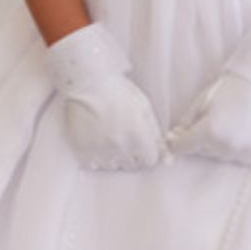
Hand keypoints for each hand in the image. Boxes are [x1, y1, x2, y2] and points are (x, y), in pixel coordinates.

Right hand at [45, 22, 168, 170]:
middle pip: (132, 165)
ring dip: (114, 156)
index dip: (147, 152)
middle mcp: (121, 147)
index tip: (141, 143)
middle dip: (132, 154)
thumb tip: (167, 160)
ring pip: (113, 166)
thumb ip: (156, 135)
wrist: (87, 83)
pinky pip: (94, 165)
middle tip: (123, 136)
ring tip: (108, 136)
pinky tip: (96, 141)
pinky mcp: (83, 151)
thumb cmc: (117, 91)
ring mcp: (100, 150)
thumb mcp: (143, 107)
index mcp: (138, 135)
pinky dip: (96, 158)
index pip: (150, 160)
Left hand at [166, 26, 250, 165]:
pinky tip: (240, 130)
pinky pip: (236, 156)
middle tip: (211, 119)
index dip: (176, 141)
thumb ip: (185, 123)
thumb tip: (174, 138)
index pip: (181, 148)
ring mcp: (241, 152)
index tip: (177, 135)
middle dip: (199, 139)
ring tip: (228, 123)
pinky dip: (235, 147)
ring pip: (218, 155)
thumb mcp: (200, 102)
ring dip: (217, 144)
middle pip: (200, 152)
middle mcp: (224, 147)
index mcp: (208, 133)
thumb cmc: (228, 90)